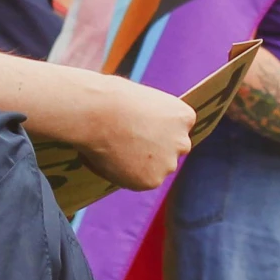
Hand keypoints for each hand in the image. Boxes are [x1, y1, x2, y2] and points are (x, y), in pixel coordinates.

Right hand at [74, 76, 194, 191]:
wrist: (96, 112)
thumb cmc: (111, 98)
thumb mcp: (141, 100)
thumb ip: (150, 118)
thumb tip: (139, 131)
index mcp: (184, 117)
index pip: (176, 131)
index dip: (155, 130)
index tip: (139, 129)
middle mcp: (182, 142)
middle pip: (170, 151)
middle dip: (153, 151)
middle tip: (127, 144)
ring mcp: (169, 163)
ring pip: (154, 169)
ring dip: (140, 165)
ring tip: (114, 149)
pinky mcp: (152, 180)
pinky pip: (138, 181)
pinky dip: (125, 175)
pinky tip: (110, 158)